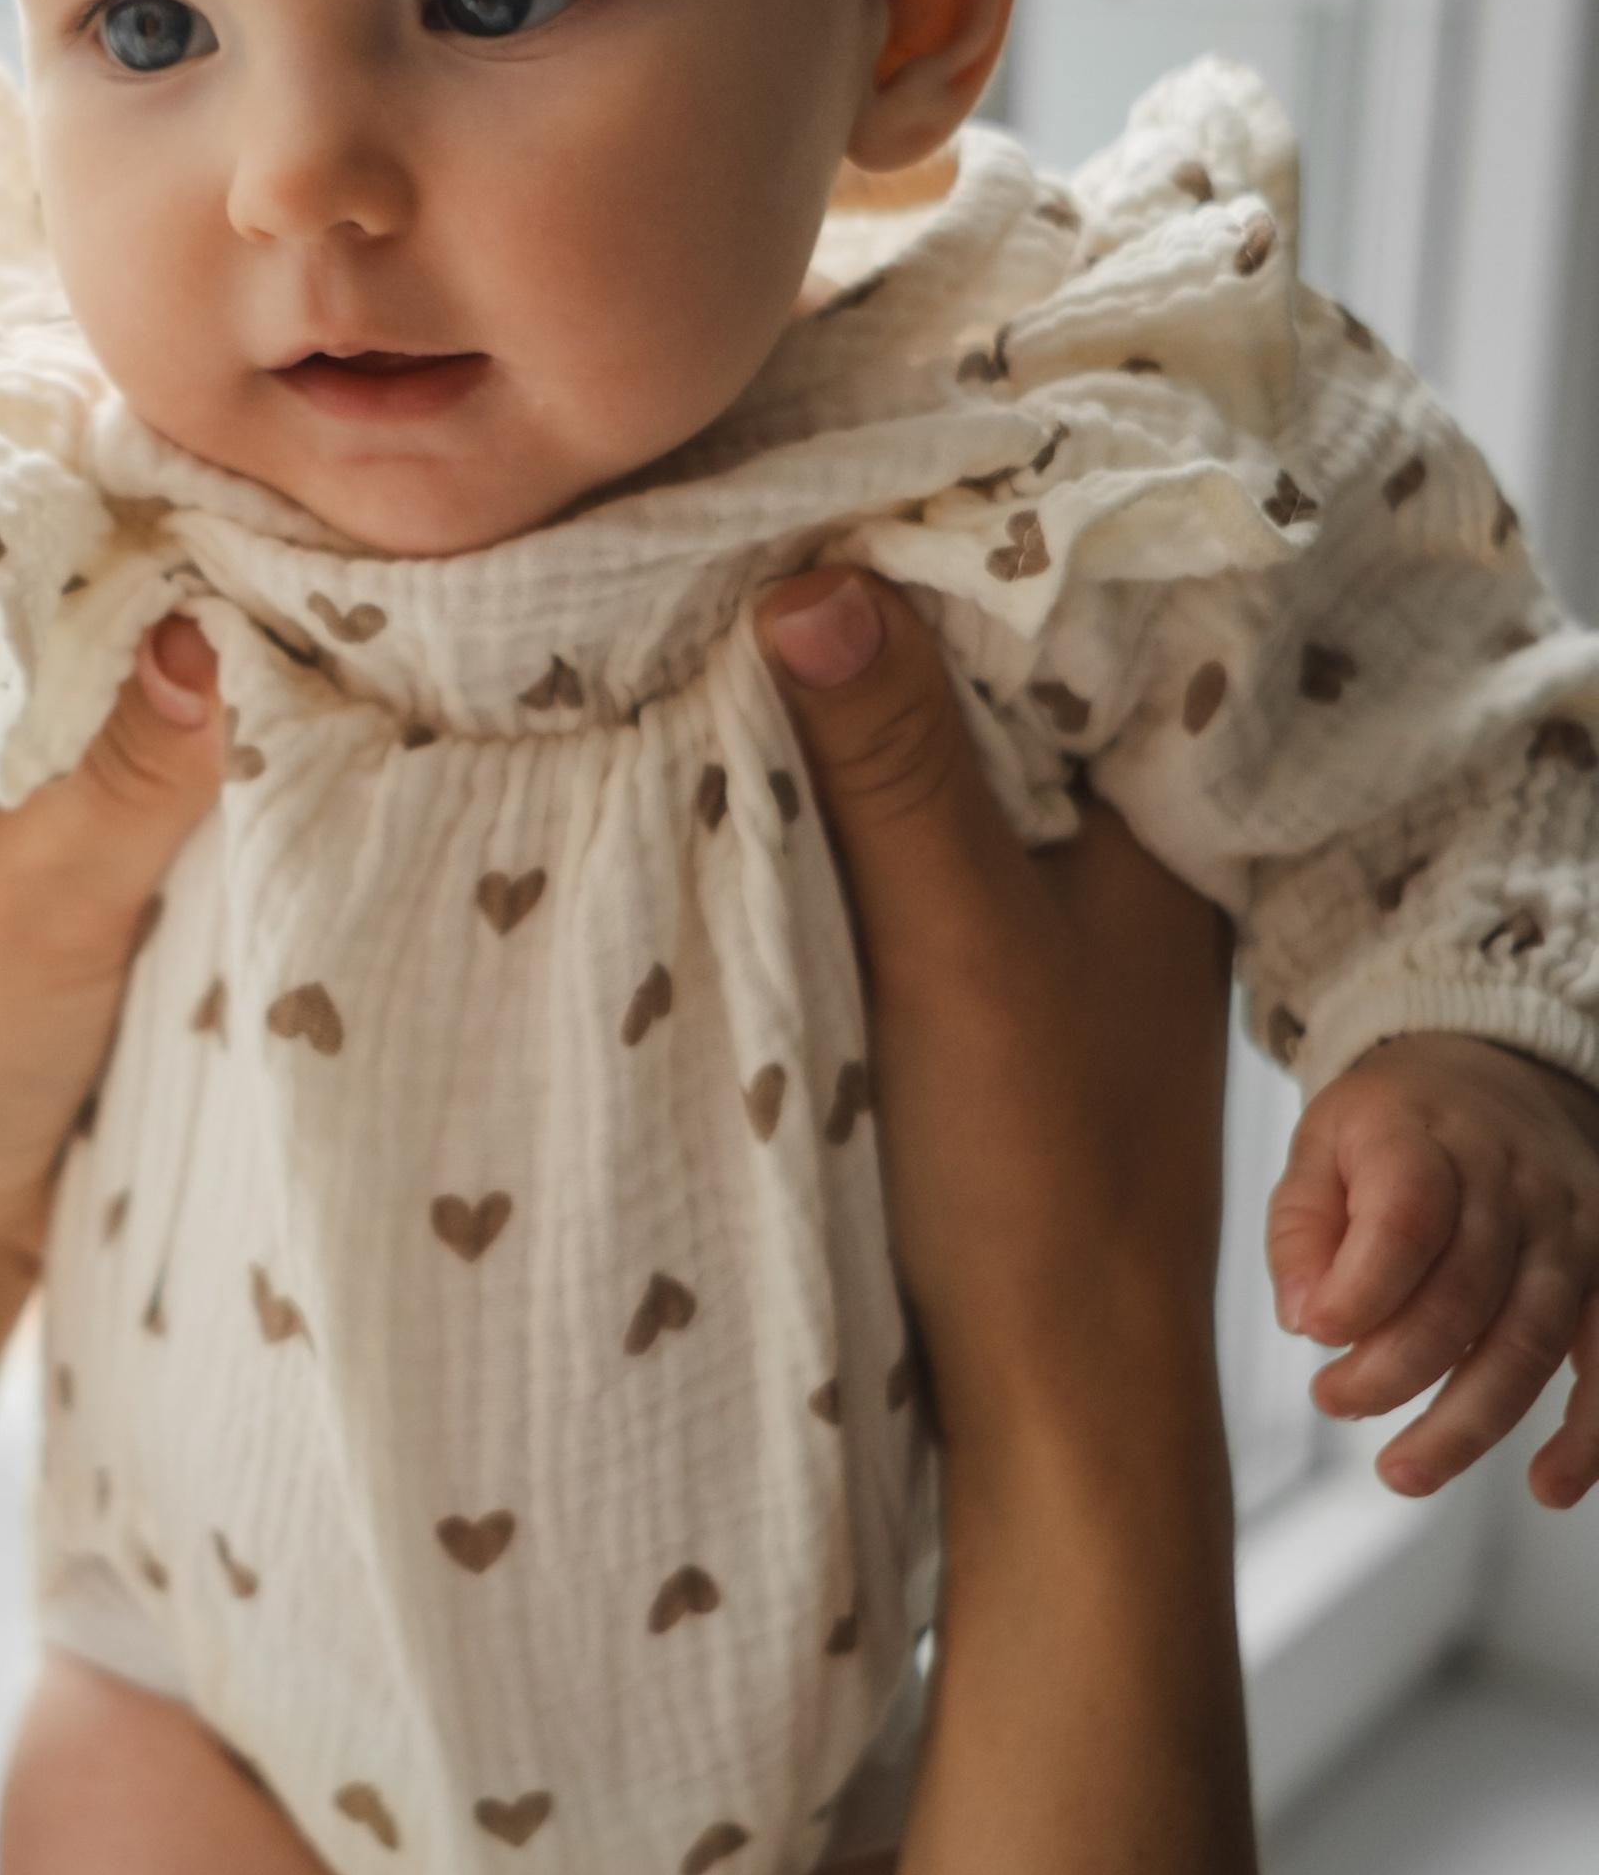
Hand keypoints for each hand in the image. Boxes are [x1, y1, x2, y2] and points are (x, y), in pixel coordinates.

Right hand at [755, 567, 1230, 1492]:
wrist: (1054, 1396)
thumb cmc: (1046, 1181)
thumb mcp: (961, 946)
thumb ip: (896, 768)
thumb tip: (811, 578)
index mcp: (1164, 812)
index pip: (1062, 613)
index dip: (937, 542)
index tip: (803, 478)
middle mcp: (1119, 842)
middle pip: (987, 680)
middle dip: (868, 620)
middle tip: (723, 538)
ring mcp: (1048, 911)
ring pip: (933, 762)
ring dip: (836, 718)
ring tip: (709, 623)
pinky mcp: (979, 976)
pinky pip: (900, 845)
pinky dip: (827, 807)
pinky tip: (741, 770)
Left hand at [1272, 1033, 1598, 1508]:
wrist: (1497, 1075)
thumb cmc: (1393, 1126)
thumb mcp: (1322, 1142)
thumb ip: (1303, 1226)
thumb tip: (1303, 1318)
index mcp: (1429, 1138)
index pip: (1407, 1220)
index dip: (1360, 1289)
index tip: (1312, 1334)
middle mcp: (1515, 1184)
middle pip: (1465, 1294)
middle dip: (1392, 1370)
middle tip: (1333, 1401)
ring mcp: (1572, 1232)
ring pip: (1530, 1340)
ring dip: (1469, 1421)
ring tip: (1403, 1472)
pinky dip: (1590, 1433)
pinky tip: (1548, 1484)